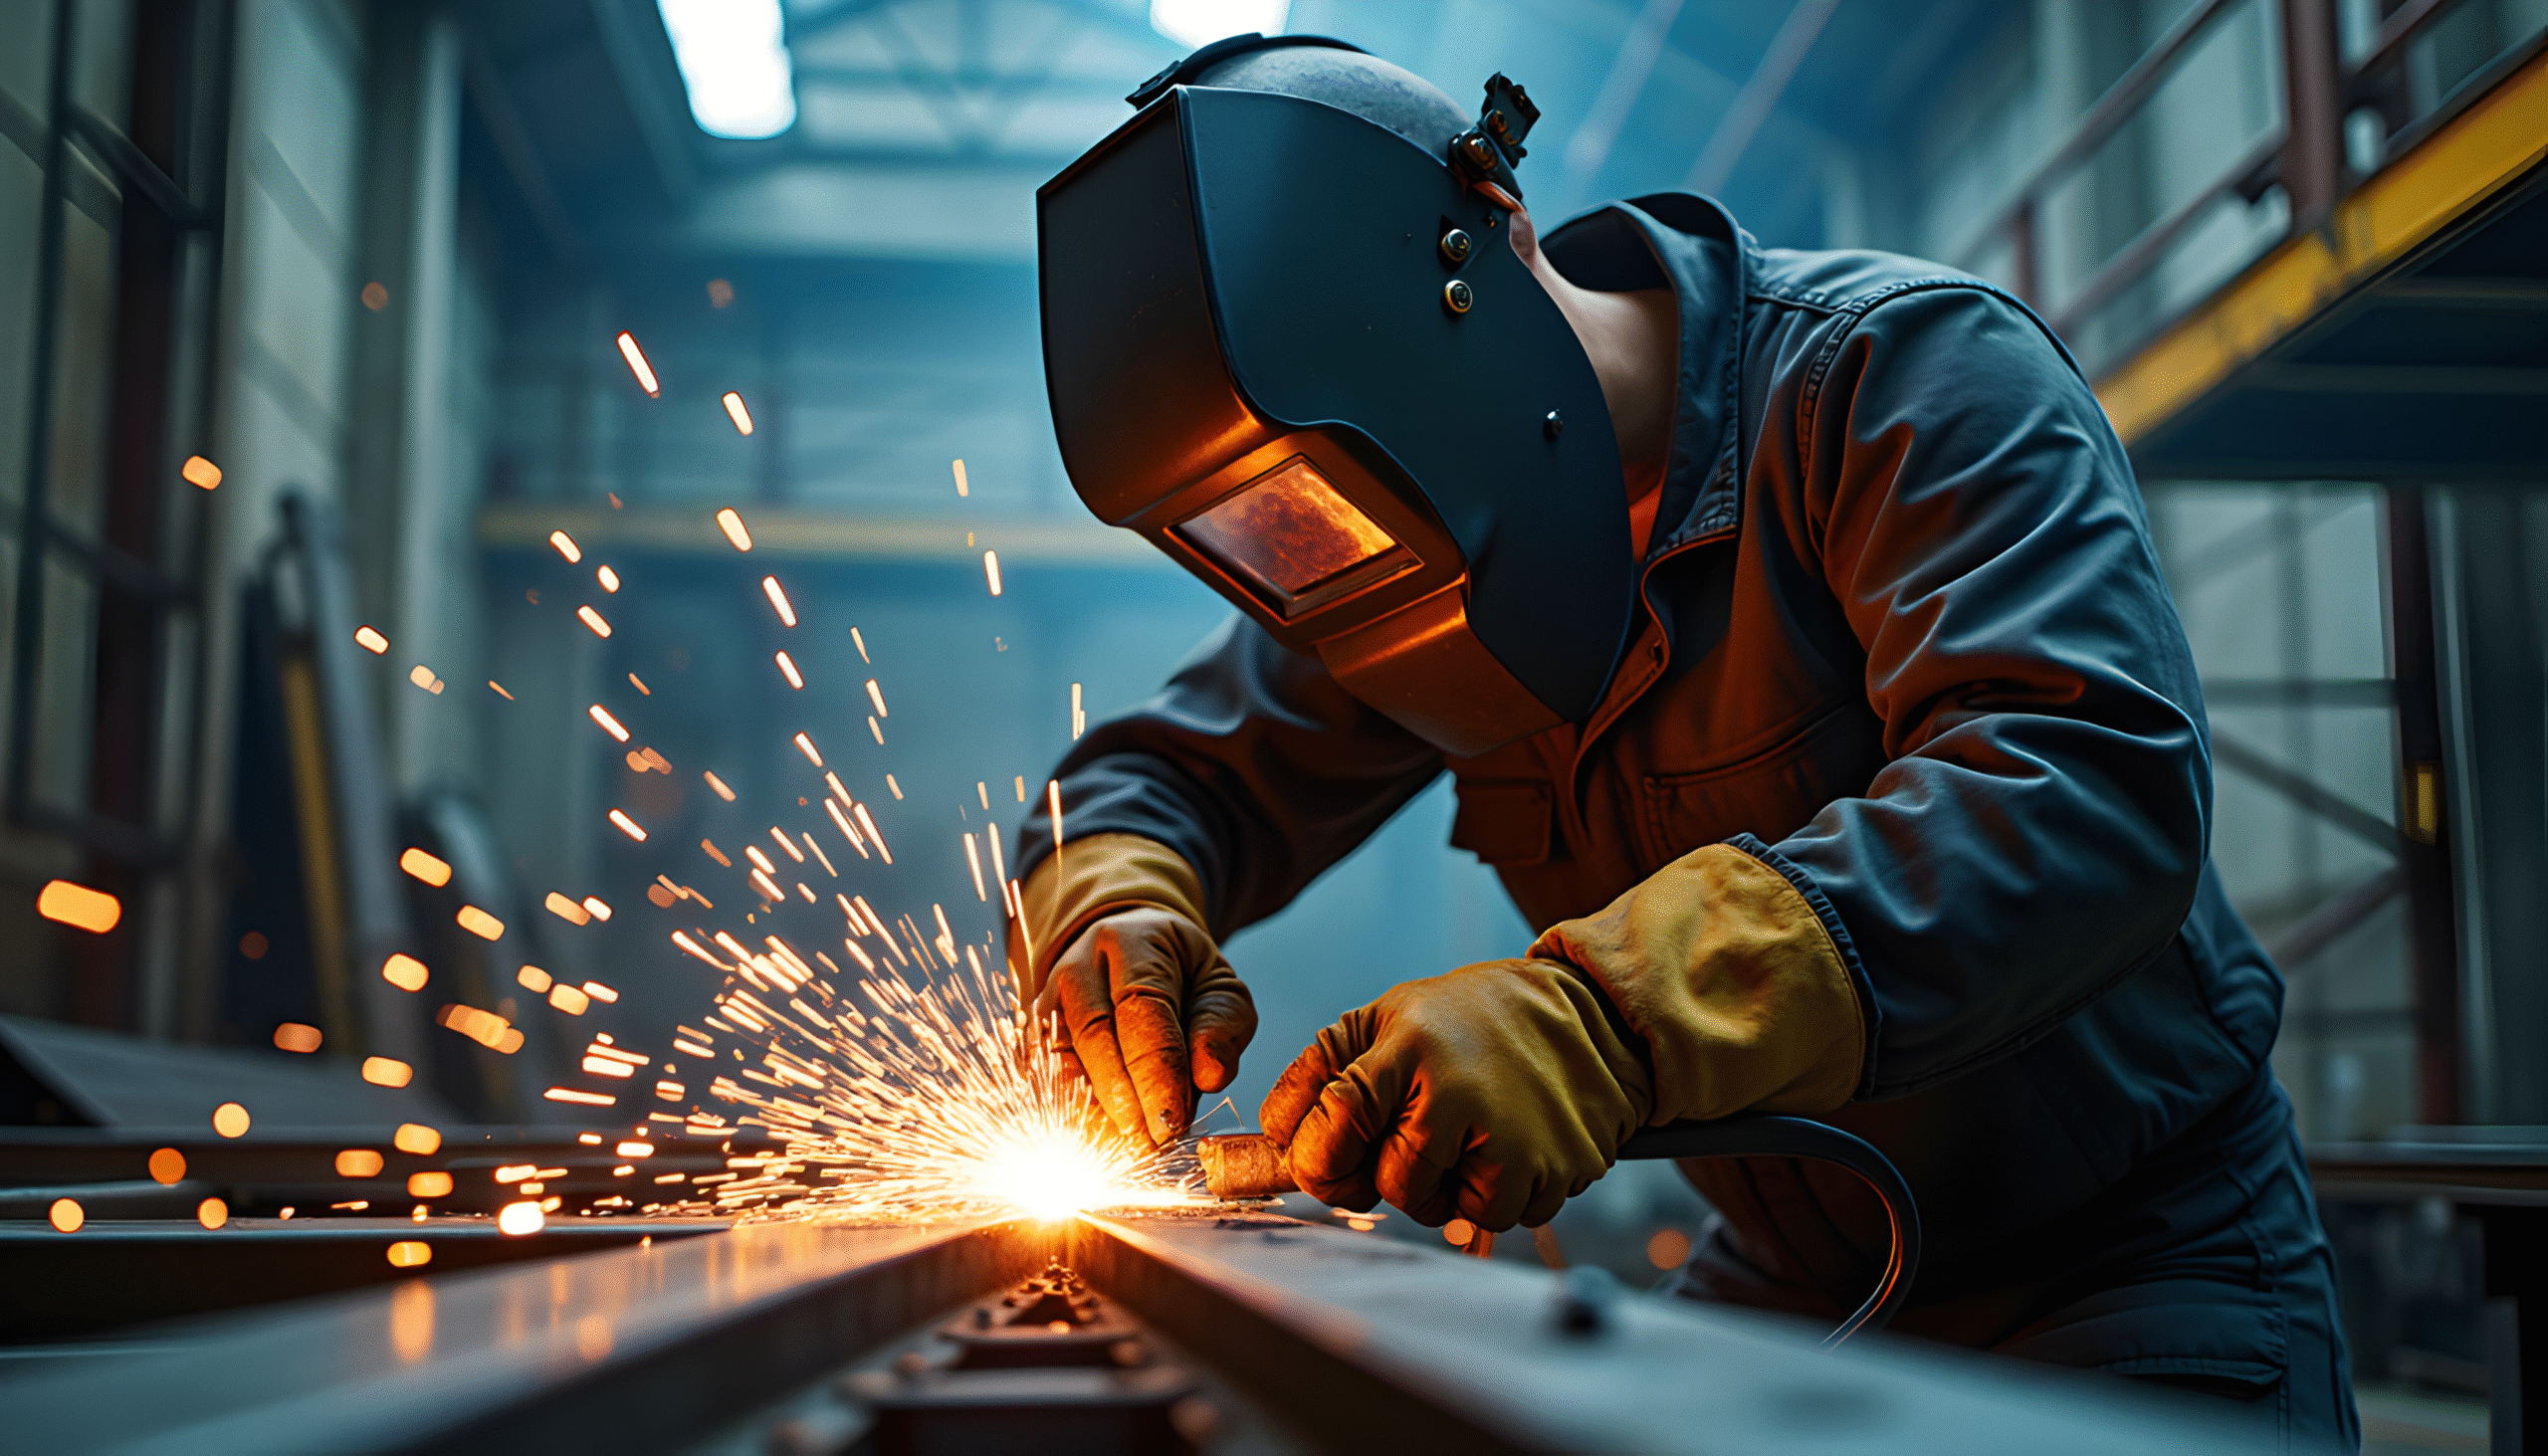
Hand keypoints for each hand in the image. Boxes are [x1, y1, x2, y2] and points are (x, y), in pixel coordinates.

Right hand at [1036, 906, 1255, 1146]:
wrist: (1129, 950)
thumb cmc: (1180, 976)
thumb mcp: (1218, 988)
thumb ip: (1221, 1027)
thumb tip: (1210, 1077)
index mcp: (1133, 943)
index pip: (1141, 1009)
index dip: (1155, 1073)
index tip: (1170, 1123)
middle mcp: (1080, 965)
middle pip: (1092, 1036)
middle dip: (1121, 1099)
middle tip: (1149, 1145)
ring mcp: (1046, 997)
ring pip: (1057, 1060)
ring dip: (1090, 1113)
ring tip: (1125, 1149)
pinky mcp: (1030, 1032)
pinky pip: (1039, 1077)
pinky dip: (1067, 1114)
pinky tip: (1096, 1141)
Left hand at [1259, 959, 1652, 1230]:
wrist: (1588, 1015)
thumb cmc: (1469, 1021)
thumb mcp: (1387, 1017)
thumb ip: (1321, 1072)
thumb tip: (1272, 1138)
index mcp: (1410, 1044)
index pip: (1339, 1115)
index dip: (1317, 1154)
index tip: (1318, 1160)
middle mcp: (1461, 1089)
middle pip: (1389, 1184)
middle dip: (1383, 1177)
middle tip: (1403, 1142)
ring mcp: (1514, 1133)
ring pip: (1442, 1211)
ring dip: (1440, 1192)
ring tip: (1461, 1138)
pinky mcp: (1559, 1167)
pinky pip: (1499, 1219)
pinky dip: (1494, 1196)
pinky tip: (1506, 1148)